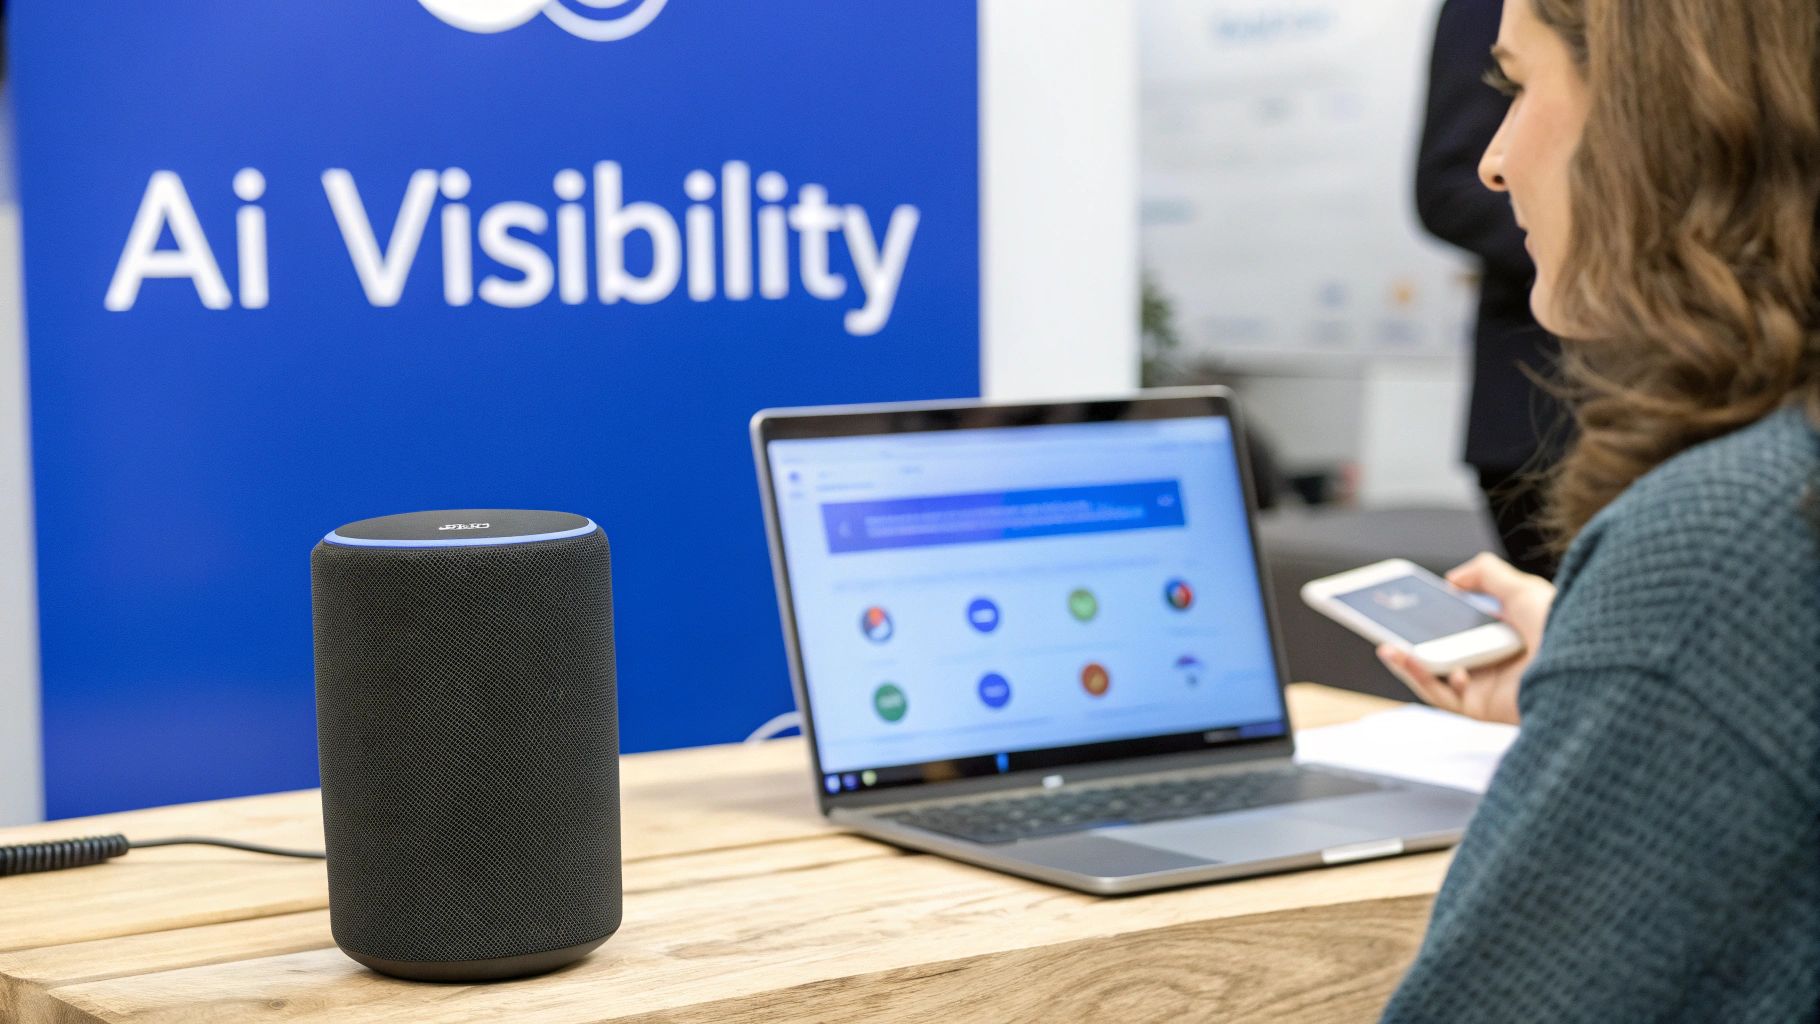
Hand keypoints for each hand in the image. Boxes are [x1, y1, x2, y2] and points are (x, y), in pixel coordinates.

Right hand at [1375, 552, 1553, 724]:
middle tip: (1389, 624)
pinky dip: (1416, 676)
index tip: (1416, 604)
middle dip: (1417, 641)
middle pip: (1448, 655)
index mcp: (1512, 640)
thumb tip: (1453, 579)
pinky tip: (1403, 655)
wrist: (1580, 663)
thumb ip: (1486, 574)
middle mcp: (1500, 667)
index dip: (1442, 618)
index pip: (1470, 630)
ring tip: (1385, 643)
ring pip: (1437, 679)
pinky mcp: (1481, 710)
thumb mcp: (1521, 588)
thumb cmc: (1561, 626)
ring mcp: (1490, 691)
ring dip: (1408, 661)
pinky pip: (1439, 696)